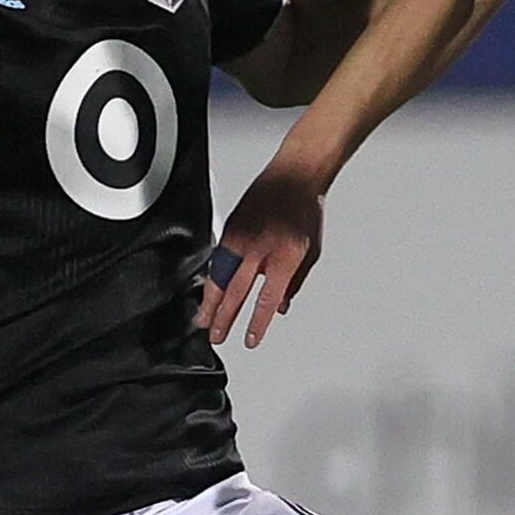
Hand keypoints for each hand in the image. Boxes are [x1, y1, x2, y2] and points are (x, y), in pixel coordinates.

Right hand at [195, 156, 327, 348]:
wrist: (294, 175)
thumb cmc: (305, 210)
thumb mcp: (311, 251)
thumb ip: (295, 282)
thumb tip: (280, 307)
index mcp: (285, 256)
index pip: (266, 299)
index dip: (257, 323)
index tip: (250, 339)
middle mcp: (260, 248)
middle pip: (236, 291)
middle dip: (224, 318)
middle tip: (216, 336)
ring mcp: (241, 236)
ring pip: (219, 276)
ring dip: (210, 301)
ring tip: (204, 319)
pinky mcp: (230, 227)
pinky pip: (217, 258)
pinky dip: (211, 278)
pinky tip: (208, 291)